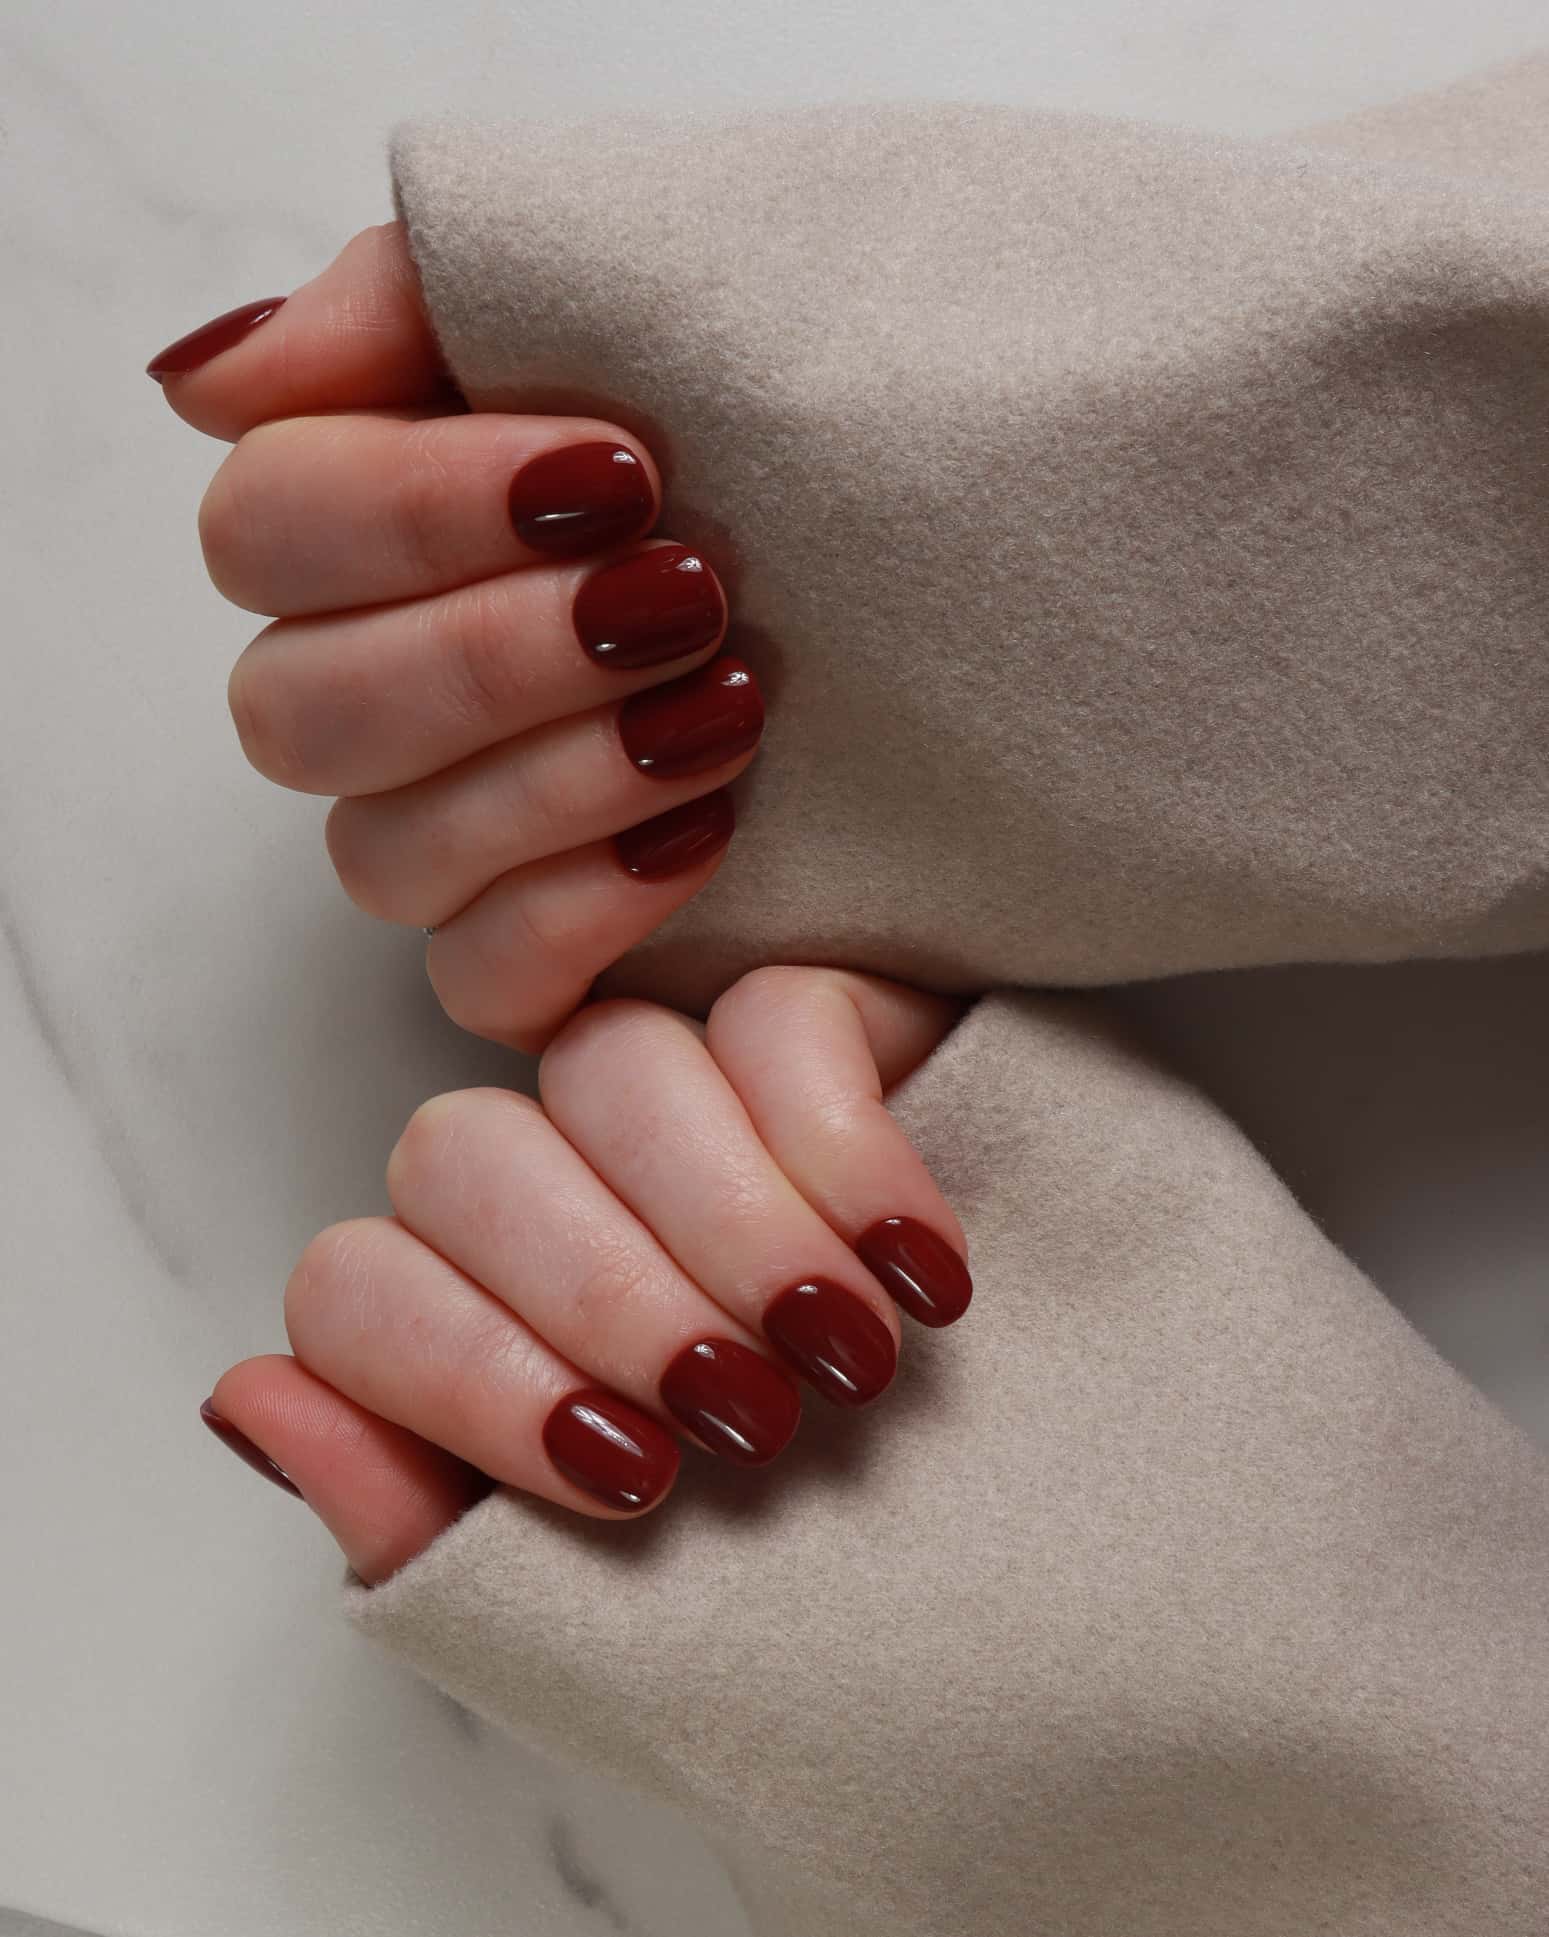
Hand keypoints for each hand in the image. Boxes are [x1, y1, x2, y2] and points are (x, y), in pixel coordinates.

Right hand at [151, 224, 760, 1049]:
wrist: (1005, 589)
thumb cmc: (819, 437)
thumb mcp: (647, 297)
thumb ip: (417, 302)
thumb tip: (211, 381)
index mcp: (380, 535)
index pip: (266, 531)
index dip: (411, 507)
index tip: (618, 468)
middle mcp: (389, 698)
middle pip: (299, 712)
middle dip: (491, 651)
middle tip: (686, 592)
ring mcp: (462, 839)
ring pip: (383, 855)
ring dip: (553, 775)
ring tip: (734, 705)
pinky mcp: (550, 959)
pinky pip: (481, 984)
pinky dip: (581, 913)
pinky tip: (711, 834)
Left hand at [201, 970, 969, 1580]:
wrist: (1065, 1589)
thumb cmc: (821, 1611)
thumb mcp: (601, 1622)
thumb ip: (415, 1519)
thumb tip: (247, 1393)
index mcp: (477, 1340)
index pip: (359, 1282)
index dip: (464, 1368)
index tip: (627, 1473)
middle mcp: (560, 1206)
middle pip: (468, 1154)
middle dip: (601, 1292)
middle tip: (749, 1418)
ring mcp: (685, 1114)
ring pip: (614, 1065)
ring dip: (726, 1223)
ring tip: (849, 1355)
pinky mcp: (824, 1037)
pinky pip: (776, 1019)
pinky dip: (844, 1149)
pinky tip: (922, 1271)